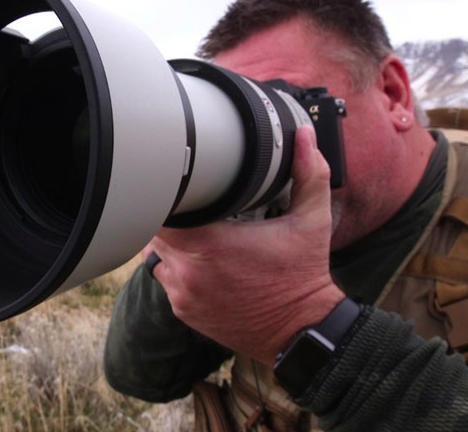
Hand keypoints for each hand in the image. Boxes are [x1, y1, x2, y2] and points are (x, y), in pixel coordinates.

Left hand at [149, 126, 345, 364]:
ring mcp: (183, 294)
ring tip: (192, 233)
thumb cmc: (303, 275)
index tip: (178, 186)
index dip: (165, 196)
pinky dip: (176, 269)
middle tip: (187, 205)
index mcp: (213, 244)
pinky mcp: (184, 311)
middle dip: (167, 217)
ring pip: (156, 257)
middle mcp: (190, 272)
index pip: (163, 212)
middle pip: (154, 232)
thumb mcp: (312, 221)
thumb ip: (309, 174)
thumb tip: (304, 135)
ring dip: (169, 244)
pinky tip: (198, 261)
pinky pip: (166, 281)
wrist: (301, 332)